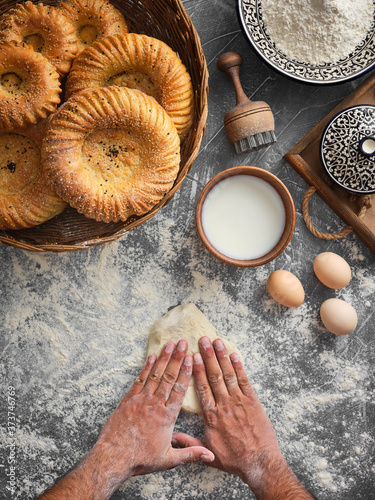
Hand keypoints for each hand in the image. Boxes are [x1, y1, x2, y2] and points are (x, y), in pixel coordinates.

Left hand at [93, 340, 213, 481]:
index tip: (192, 358)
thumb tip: (211, 456)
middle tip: (183, 343)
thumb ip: (191, 454)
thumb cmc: (141, 459)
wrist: (114, 457)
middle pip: (169, 377)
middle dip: (177, 358)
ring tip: (170, 344)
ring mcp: (141, 400)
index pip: (180, 390)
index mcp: (167, 417)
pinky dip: (146, 367)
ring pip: (155, 374)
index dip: (186, 372)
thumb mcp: (169, 460)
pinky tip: (151, 357)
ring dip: (163, 358)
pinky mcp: (128, 400)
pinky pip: (140, 380)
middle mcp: (155, 404)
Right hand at [173, 337, 313, 499]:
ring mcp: (240, 402)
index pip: (202, 388)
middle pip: (214, 376)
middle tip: (203, 340)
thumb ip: (190, 442)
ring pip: (229, 375)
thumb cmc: (234, 460)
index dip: (197, 370)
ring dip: (222, 357)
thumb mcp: (209, 453)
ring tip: (217, 341)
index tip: (192, 356)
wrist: (260, 463)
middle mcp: (225, 405)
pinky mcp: (253, 402)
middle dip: (208, 356)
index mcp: (212, 416)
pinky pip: (245, 381)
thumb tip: (173, 437)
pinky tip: (234, 355)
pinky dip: (240, 367)